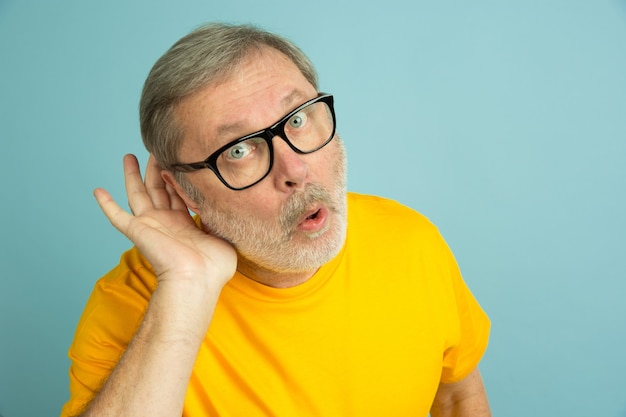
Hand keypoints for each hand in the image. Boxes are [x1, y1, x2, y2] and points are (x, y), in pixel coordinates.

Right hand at [94, 154, 236, 289]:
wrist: (197, 279)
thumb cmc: (214, 266)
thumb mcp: (223, 236)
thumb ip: (219, 217)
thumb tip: (222, 200)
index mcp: (184, 225)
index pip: (178, 195)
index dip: (177, 177)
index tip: (179, 159)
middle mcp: (165, 223)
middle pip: (157, 189)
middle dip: (155, 169)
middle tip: (155, 150)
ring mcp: (150, 226)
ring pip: (137, 194)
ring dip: (132, 176)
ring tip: (129, 156)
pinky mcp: (137, 230)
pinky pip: (117, 216)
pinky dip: (106, 204)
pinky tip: (98, 190)